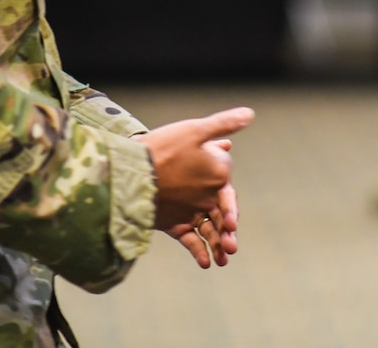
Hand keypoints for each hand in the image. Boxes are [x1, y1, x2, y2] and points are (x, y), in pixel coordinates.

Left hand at [147, 106, 253, 258]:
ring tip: (222, 259)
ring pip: (209, 230)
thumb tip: (249, 113)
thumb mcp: (194, 133)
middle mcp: (201, 194)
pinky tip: (205, 263)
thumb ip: (222, 125)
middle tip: (230, 246)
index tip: (232, 223)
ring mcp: (187, 210)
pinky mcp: (174, 223)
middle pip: (221, 217)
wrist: (128, 166)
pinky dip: (199, 251)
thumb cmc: (163, 146)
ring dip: (218, 245)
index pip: (228, 197)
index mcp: (209, 176)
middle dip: (228, 233)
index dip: (232, 210)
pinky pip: (190, 239)